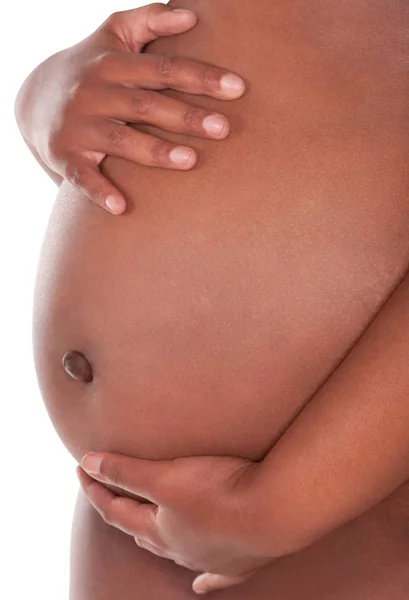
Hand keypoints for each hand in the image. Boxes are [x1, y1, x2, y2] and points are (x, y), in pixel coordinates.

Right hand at [15, 3, 244, 214]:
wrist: (34, 98)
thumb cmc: (90, 68)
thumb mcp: (112, 36)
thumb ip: (149, 20)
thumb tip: (192, 13)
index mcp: (113, 64)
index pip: (163, 69)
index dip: (200, 77)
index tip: (238, 88)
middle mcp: (95, 93)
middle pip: (146, 104)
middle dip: (186, 116)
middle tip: (223, 129)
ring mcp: (79, 126)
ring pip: (121, 139)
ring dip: (154, 151)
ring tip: (189, 161)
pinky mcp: (65, 156)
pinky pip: (82, 177)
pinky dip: (100, 192)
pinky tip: (121, 208)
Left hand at [77, 452, 273, 594]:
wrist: (273, 513)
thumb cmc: (219, 491)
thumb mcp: (166, 475)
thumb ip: (126, 471)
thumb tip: (87, 464)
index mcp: (158, 528)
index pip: (116, 509)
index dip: (97, 488)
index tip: (81, 469)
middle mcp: (178, 548)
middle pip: (141, 530)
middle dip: (123, 512)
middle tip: (111, 496)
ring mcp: (208, 559)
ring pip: (173, 552)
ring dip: (157, 541)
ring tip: (146, 534)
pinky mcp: (238, 563)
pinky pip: (215, 576)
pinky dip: (205, 579)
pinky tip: (199, 584)